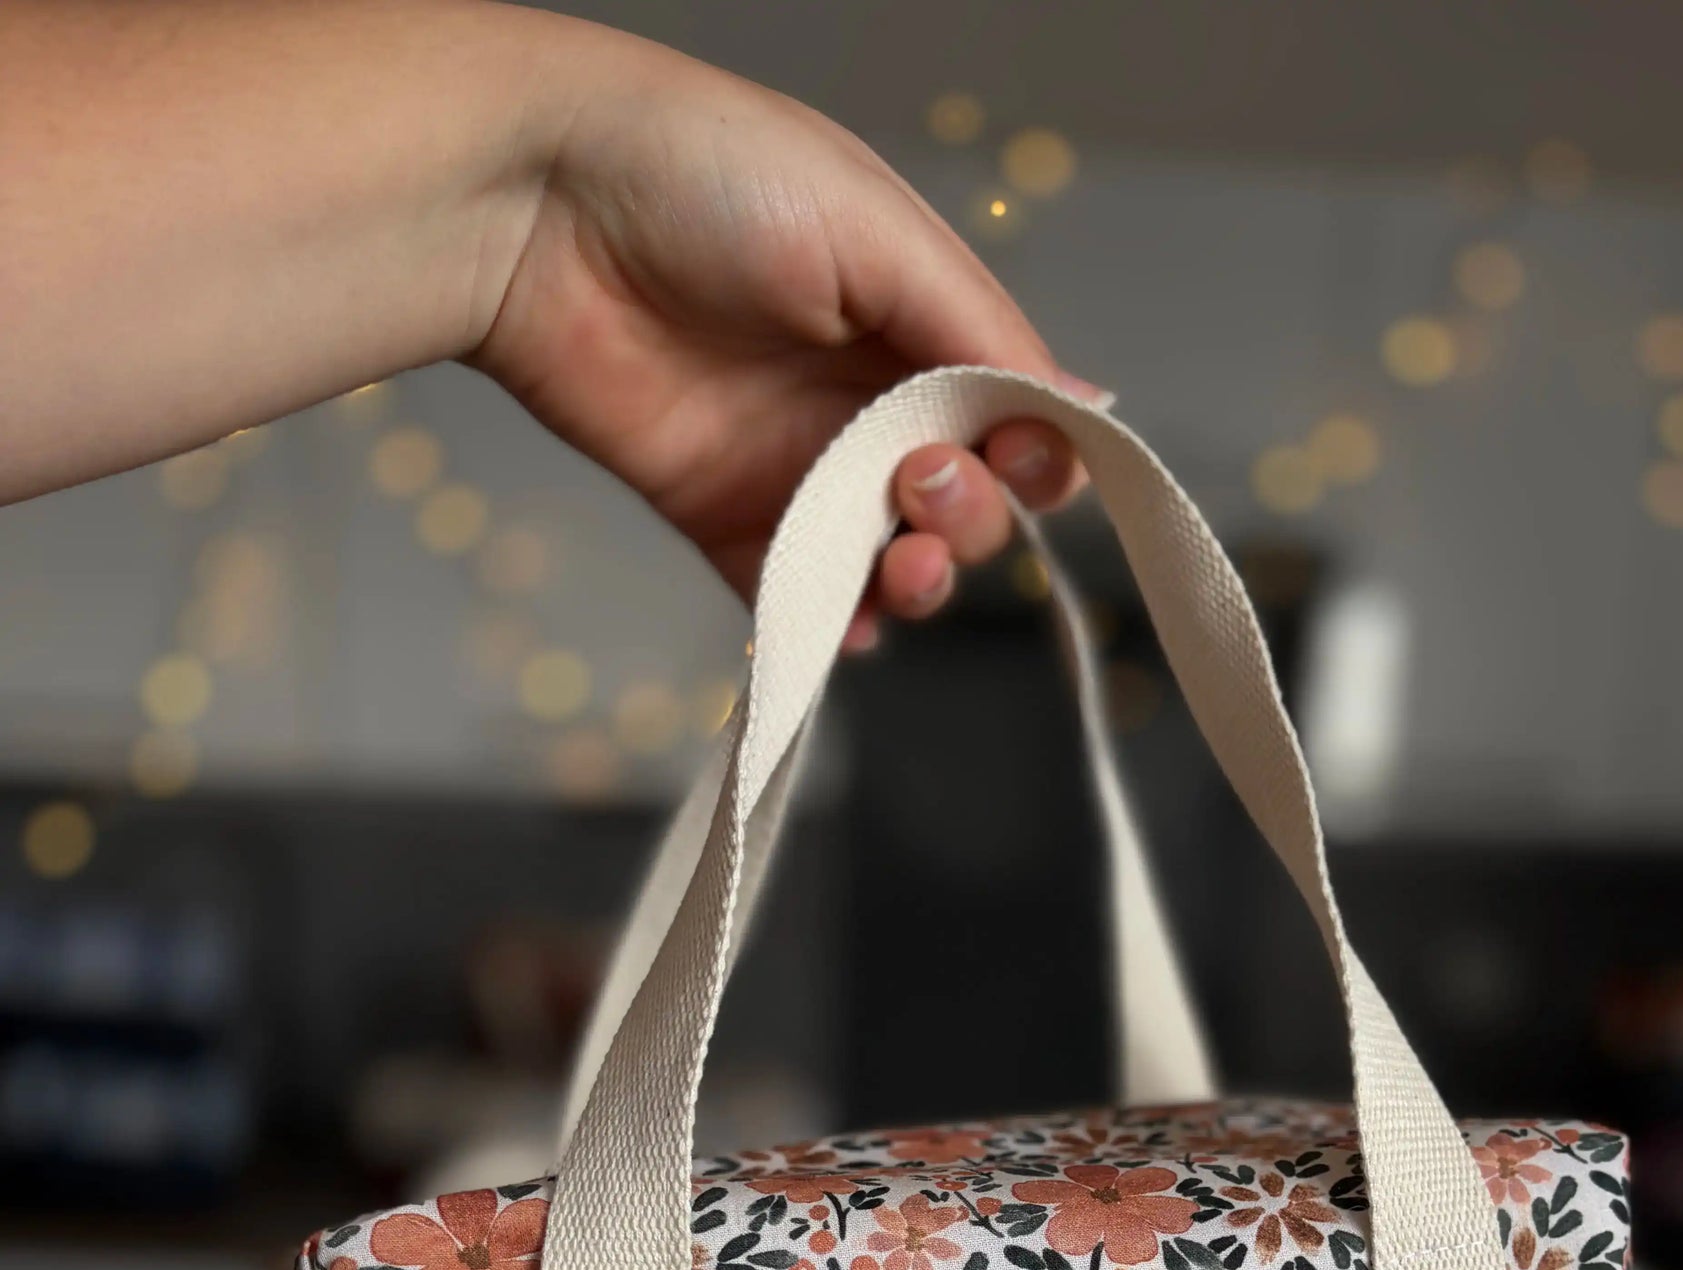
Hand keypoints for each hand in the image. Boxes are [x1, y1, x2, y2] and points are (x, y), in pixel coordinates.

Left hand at [0, 5, 1099, 645]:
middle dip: (970, 518)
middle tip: (922, 488)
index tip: (1022, 465)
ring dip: (916, 583)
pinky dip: (829, 626)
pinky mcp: (720, 516)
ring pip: (889, 563)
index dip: (1036, 458)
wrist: (536, 207)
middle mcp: (863, 399)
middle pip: (964, 503)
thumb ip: (979, 331)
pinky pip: (794, 599)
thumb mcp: (873, 231)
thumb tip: (1087, 407)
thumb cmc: (704, 172)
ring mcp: (793, 465)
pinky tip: (846, 624)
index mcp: (915, 320)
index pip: (1013, 418)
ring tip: (896, 566)